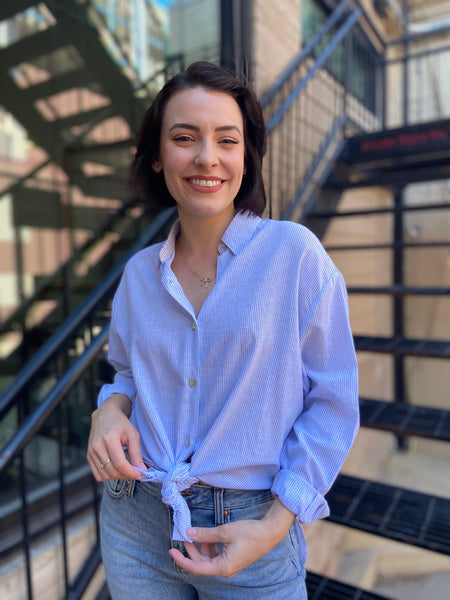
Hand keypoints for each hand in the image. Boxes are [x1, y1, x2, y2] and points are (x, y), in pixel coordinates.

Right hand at [86, 393, 145, 480]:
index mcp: (109, 438)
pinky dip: (108, 476)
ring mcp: (91, 452)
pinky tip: (116, 470)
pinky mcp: (88, 456)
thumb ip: (136, 453)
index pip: (119, 463)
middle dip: (126, 475)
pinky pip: (97, 474)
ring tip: (126, 470)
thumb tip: (141, 470)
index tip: (140, 474)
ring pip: (104, 475)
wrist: (104, 415)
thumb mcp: (133, 435)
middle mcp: (97, 446)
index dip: (131, 472)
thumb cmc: (121, 424)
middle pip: (112, 471)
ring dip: (117, 477)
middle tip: (135, 473)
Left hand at [169, 498, 295, 576]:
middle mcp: (225, 569)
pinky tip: (210, 535)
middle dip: (192, 549)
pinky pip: (217, 555)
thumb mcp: (224, 531)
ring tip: (198, 533)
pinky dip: (211, 546)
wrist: (270, 532)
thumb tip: (189, 534)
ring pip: (209, 558)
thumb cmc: (249, 533)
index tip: (171, 551)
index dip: (182, 559)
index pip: (196, 567)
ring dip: (202, 547)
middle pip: (202, 563)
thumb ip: (205, 535)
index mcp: (223, 567)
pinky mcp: (233, 559)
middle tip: (185, 535)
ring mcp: (230, 565)